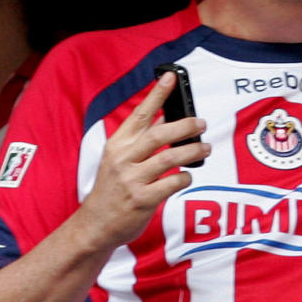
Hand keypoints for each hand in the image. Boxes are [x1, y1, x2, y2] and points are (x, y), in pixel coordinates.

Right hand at [77, 73, 209, 249]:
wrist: (95, 225)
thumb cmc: (113, 189)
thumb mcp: (119, 159)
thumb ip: (141, 140)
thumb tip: (167, 118)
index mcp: (117, 145)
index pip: (140, 114)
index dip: (157, 94)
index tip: (171, 77)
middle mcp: (123, 159)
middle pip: (159, 134)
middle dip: (184, 125)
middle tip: (202, 123)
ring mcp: (132, 179)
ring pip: (170, 158)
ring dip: (192, 151)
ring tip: (206, 148)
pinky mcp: (142, 199)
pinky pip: (172, 183)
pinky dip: (184, 178)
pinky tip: (187, 177)